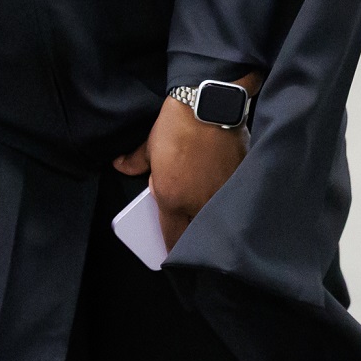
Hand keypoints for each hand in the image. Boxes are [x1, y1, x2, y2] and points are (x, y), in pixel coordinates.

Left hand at [111, 76, 261, 249]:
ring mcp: (222, 194)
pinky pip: (232, 200)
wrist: (210, 105)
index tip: (173, 255)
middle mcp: (198, 203)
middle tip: (193, 243)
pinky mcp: (239, 180)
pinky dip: (229, 202)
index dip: (172, 251)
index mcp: (171, 200)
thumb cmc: (177, 125)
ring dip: (213, 224)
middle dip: (194, 242)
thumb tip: (121, 165)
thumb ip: (135, 161)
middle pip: (197, 236)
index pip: (172, 239)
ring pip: (217, 221)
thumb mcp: (150, 145)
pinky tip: (229, 199)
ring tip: (211, 222)